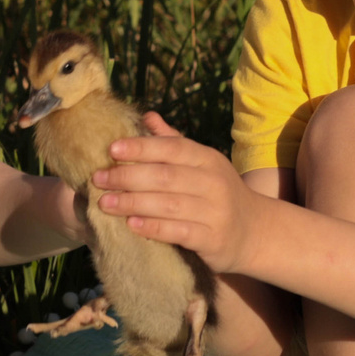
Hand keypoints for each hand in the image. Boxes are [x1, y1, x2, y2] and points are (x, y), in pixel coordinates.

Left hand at [92, 116, 258, 273]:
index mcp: (207, 159)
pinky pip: (178, 232)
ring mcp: (214, 211)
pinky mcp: (212, 239)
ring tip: (105, 202)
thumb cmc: (219, 194)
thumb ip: (174, 142)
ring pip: (167, 204)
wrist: (256, 231)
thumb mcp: (203, 165)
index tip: (111, 149)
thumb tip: (148, 116)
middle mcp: (212, 182)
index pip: (172, 148)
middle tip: (98, 179)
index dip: (141, 147)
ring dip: (132, 202)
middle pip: (164, 176)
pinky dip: (153, 227)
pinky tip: (131, 224)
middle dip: (127, 176)